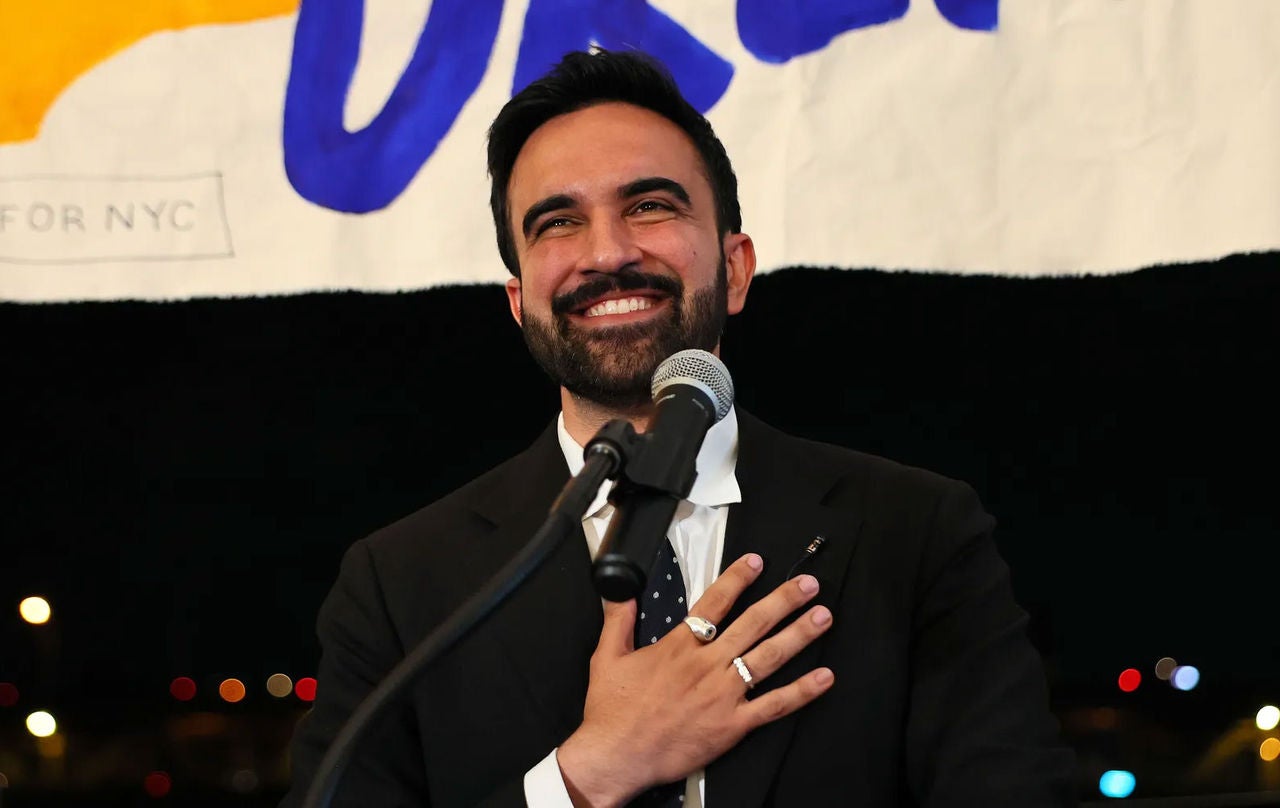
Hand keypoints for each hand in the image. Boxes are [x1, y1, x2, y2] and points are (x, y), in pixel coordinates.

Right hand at [556, 553, 835, 806]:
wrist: (616, 756)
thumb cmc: (611, 711)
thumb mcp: (606, 657)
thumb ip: (618, 620)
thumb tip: (620, 592)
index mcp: (679, 647)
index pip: (714, 604)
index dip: (738, 579)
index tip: (758, 562)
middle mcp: (706, 665)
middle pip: (753, 624)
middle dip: (783, 600)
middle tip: (808, 585)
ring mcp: (723, 695)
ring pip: (769, 658)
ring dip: (799, 635)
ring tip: (822, 616)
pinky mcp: (733, 725)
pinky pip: (774, 705)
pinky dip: (801, 691)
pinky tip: (824, 678)